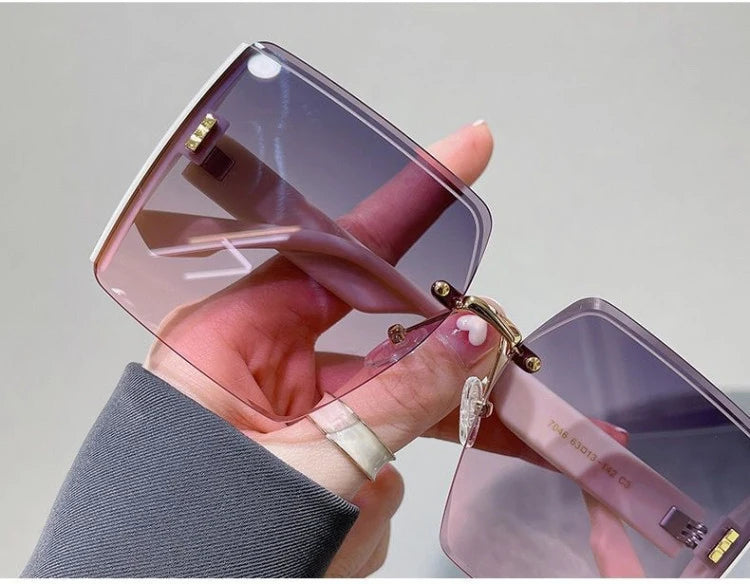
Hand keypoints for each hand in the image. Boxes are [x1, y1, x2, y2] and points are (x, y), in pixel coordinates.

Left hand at [145, 121, 507, 575]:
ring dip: (403, 449)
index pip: (337, 249)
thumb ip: (401, 397)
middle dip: (435, 367)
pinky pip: (369, 450)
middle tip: (498, 365)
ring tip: (405, 485)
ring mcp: (285, 409)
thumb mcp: (313, 466)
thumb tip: (472, 340)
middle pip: (378, 335)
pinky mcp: (305, 450)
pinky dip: (375, 492)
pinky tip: (342, 531)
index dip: (409, 201)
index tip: (468, 152)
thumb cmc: (193, 541)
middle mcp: (258, 362)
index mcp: (232, 338)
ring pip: (383, 403)